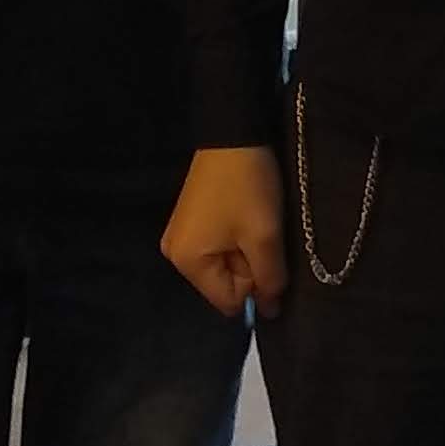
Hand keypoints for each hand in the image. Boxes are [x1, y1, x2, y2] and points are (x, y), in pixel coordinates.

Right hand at [162, 145, 288, 320]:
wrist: (233, 133)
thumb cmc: (248, 188)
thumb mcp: (264, 236)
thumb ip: (269, 279)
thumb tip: (270, 312)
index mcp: (187, 262)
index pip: (229, 301)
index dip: (255, 284)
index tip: (265, 252)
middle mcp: (175, 255)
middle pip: (224, 284)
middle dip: (248, 266)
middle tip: (258, 232)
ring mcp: (179, 237)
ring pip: (223, 265)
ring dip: (244, 251)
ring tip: (251, 220)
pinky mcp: (188, 222)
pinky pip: (216, 248)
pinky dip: (235, 238)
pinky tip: (242, 215)